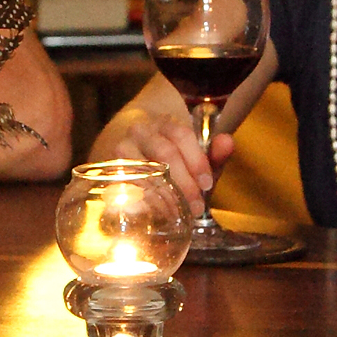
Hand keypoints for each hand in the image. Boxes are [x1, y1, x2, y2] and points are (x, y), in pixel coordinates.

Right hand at [92, 108, 227, 218]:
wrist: (133, 156)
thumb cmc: (172, 161)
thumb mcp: (195, 159)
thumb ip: (214, 154)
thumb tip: (228, 141)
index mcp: (165, 123)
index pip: (181, 134)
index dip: (197, 160)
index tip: (208, 184)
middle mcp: (140, 131)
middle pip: (164, 152)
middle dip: (184, 182)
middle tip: (197, 207)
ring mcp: (121, 148)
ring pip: (143, 167)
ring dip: (165, 193)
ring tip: (179, 212)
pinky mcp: (109, 168)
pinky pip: (125, 182)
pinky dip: (143, 199)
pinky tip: (156, 212)